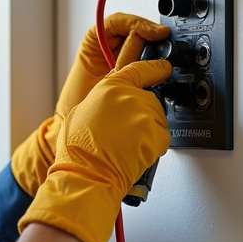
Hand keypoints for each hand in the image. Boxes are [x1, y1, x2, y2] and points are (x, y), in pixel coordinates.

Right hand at [10, 14, 169, 196]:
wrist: (88, 173)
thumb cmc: (79, 150)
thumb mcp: (80, 112)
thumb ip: (102, 99)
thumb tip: (110, 100)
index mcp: (111, 87)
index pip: (141, 69)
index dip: (155, 68)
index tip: (163, 68)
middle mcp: (131, 96)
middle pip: (149, 99)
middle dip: (142, 114)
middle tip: (125, 132)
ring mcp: (146, 116)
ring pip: (157, 119)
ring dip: (147, 130)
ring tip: (127, 144)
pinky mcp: (157, 135)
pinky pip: (163, 137)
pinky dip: (154, 146)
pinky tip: (135, 152)